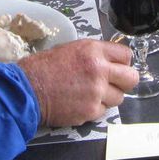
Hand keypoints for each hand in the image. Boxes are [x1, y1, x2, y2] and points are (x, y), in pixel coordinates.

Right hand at [19, 39, 137, 126]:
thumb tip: (109, 60)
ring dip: (108, 97)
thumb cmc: (43, 67)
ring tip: (91, 93)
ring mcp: (96, 92)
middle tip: (113, 83)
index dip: (122, 62)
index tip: (118, 67)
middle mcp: (99, 70)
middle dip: (124, 81)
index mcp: (93, 51)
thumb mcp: (70, 49)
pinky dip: (95, 108)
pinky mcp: (90, 111)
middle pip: (131, 78)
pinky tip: (80, 102)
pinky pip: (103, 111)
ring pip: (119, 98)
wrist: (27, 89)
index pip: (126, 55)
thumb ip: (94, 54)